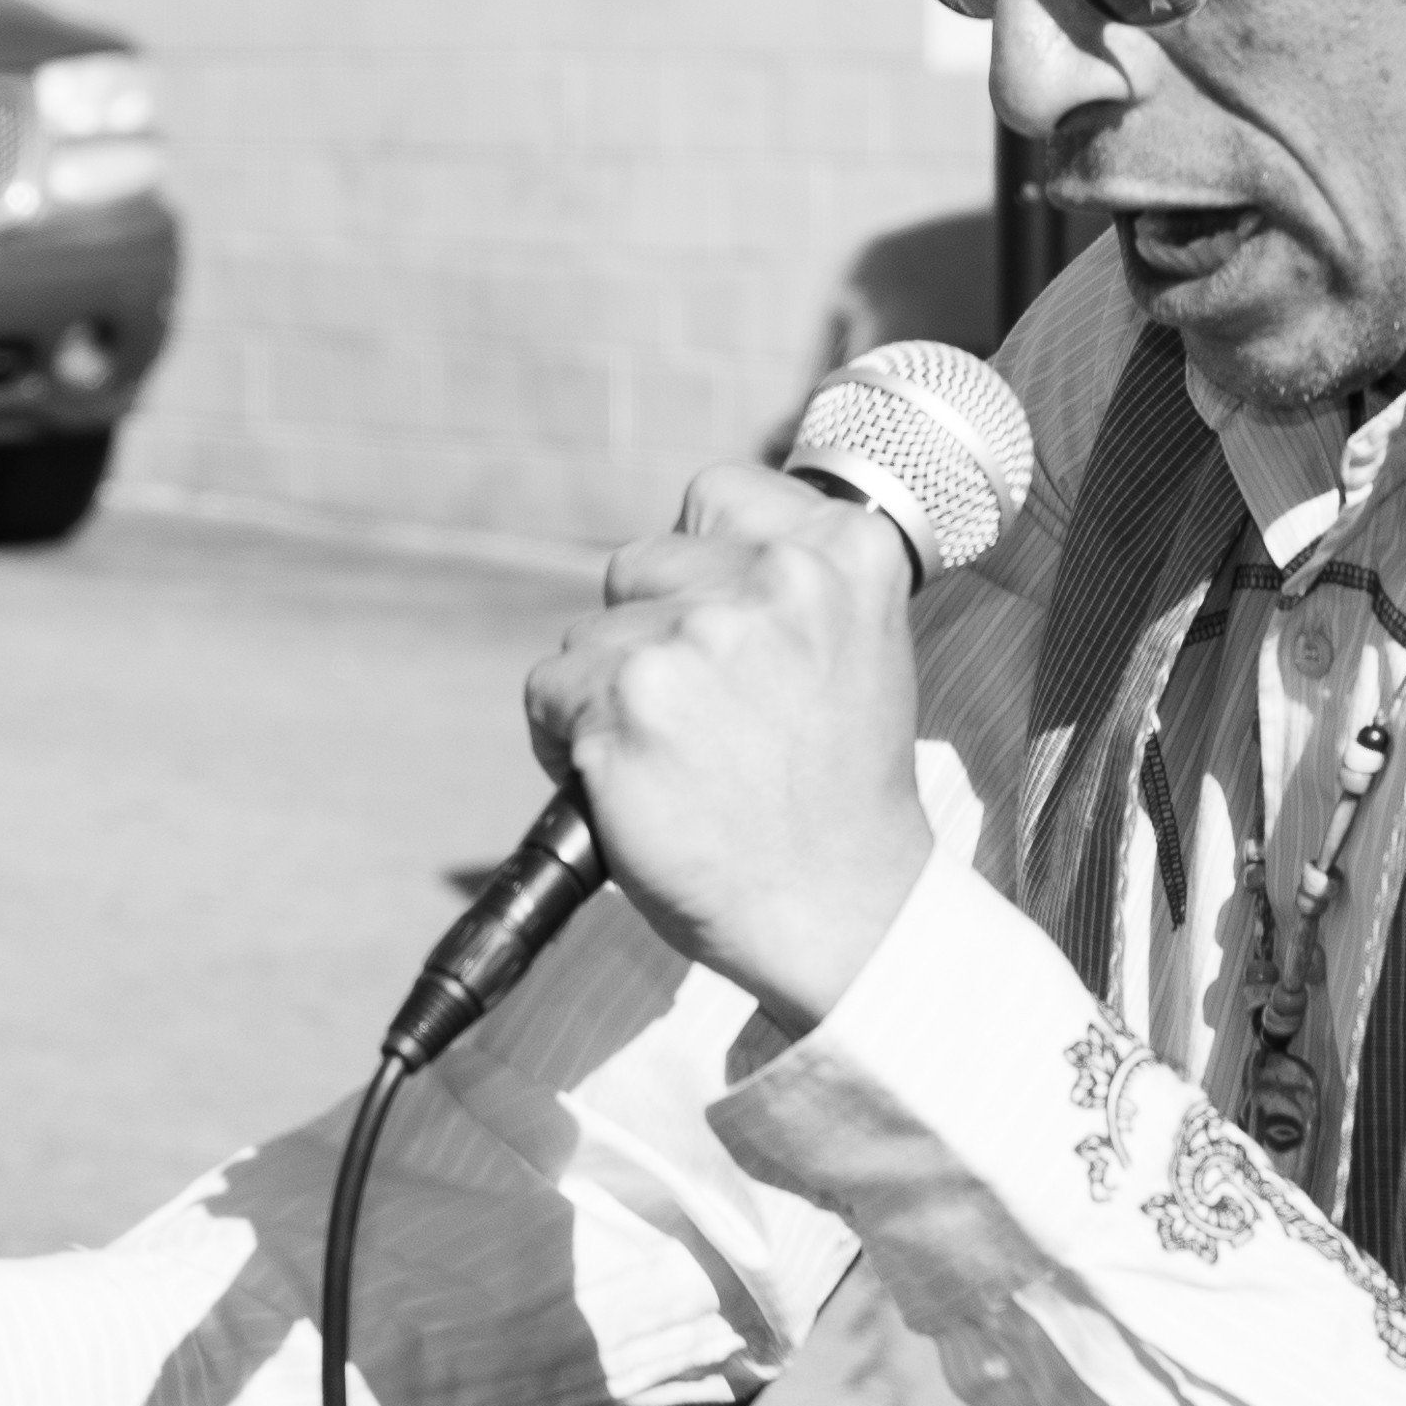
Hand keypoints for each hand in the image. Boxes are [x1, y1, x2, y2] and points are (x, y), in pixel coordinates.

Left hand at [521, 459, 936, 1027]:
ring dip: (608, 694)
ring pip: (590, 635)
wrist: (839, 909)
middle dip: (648, 630)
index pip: (715, 496)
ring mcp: (699, 638)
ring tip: (675, 761)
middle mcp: (778, 579)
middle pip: (640, 563)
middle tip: (702, 716)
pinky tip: (631, 784)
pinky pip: (550, 693)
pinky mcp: (629, 703)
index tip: (727, 627)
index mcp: (848, 553)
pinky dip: (567, 741)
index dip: (702, 567)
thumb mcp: (855, 648)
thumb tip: (692, 547)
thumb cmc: (837, 790)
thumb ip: (790, 582)